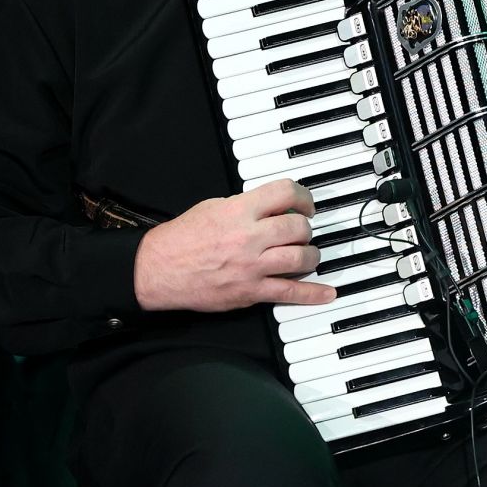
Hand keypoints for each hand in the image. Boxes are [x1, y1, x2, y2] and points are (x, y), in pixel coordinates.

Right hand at [133, 178, 336, 311]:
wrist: (158, 270)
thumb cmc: (181, 238)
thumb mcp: (213, 207)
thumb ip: (245, 205)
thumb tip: (271, 206)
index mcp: (240, 210)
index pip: (285, 193)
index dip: (303, 196)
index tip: (305, 203)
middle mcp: (250, 237)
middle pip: (298, 227)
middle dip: (305, 227)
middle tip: (301, 231)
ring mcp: (252, 266)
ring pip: (301, 257)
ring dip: (311, 255)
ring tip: (308, 255)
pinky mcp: (251, 291)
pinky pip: (290, 293)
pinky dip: (313, 294)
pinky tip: (327, 293)